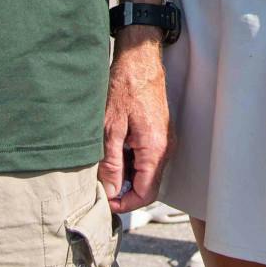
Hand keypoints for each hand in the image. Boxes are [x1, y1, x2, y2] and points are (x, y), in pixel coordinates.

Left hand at [99, 29, 168, 214]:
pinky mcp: (161, 134)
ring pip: (147, 172)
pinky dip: (131, 161)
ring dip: (126, 175)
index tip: (105, 202)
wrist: (140, 62)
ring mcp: (165, 141)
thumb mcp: (110, 129)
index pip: (145, 194)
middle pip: (147, 186)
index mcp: (155, 150)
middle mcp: (166, 149)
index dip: (124, 204)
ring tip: (104, 163)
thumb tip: (109, 192)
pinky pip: (148, 158)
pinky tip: (115, 149)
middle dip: (123, 191)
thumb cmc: (125, 89)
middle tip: (100, 185)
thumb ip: (111, 164)